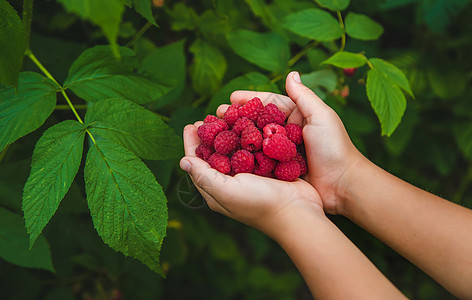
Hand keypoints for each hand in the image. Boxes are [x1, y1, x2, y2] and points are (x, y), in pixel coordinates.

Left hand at [179, 122, 323, 239]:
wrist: (298, 211)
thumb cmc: (260, 204)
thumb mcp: (226, 191)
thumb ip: (204, 176)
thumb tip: (182, 161)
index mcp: (216, 190)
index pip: (197, 164)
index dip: (192, 143)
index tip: (190, 125)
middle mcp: (230, 182)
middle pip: (214, 154)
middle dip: (209, 134)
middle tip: (208, 117)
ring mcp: (249, 175)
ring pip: (234, 148)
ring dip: (229, 130)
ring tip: (226, 114)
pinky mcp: (266, 168)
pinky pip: (253, 148)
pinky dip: (249, 134)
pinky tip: (249, 121)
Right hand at [218, 72, 364, 214]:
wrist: (342, 185)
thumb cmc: (335, 148)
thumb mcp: (321, 117)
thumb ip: (304, 96)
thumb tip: (291, 73)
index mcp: (297, 116)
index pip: (268, 104)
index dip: (248, 100)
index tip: (230, 98)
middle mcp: (286, 132)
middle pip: (256, 122)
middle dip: (236, 118)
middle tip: (215, 115)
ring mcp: (280, 152)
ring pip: (254, 140)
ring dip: (236, 136)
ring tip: (215, 133)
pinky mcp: (277, 169)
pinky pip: (257, 160)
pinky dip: (243, 156)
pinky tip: (226, 154)